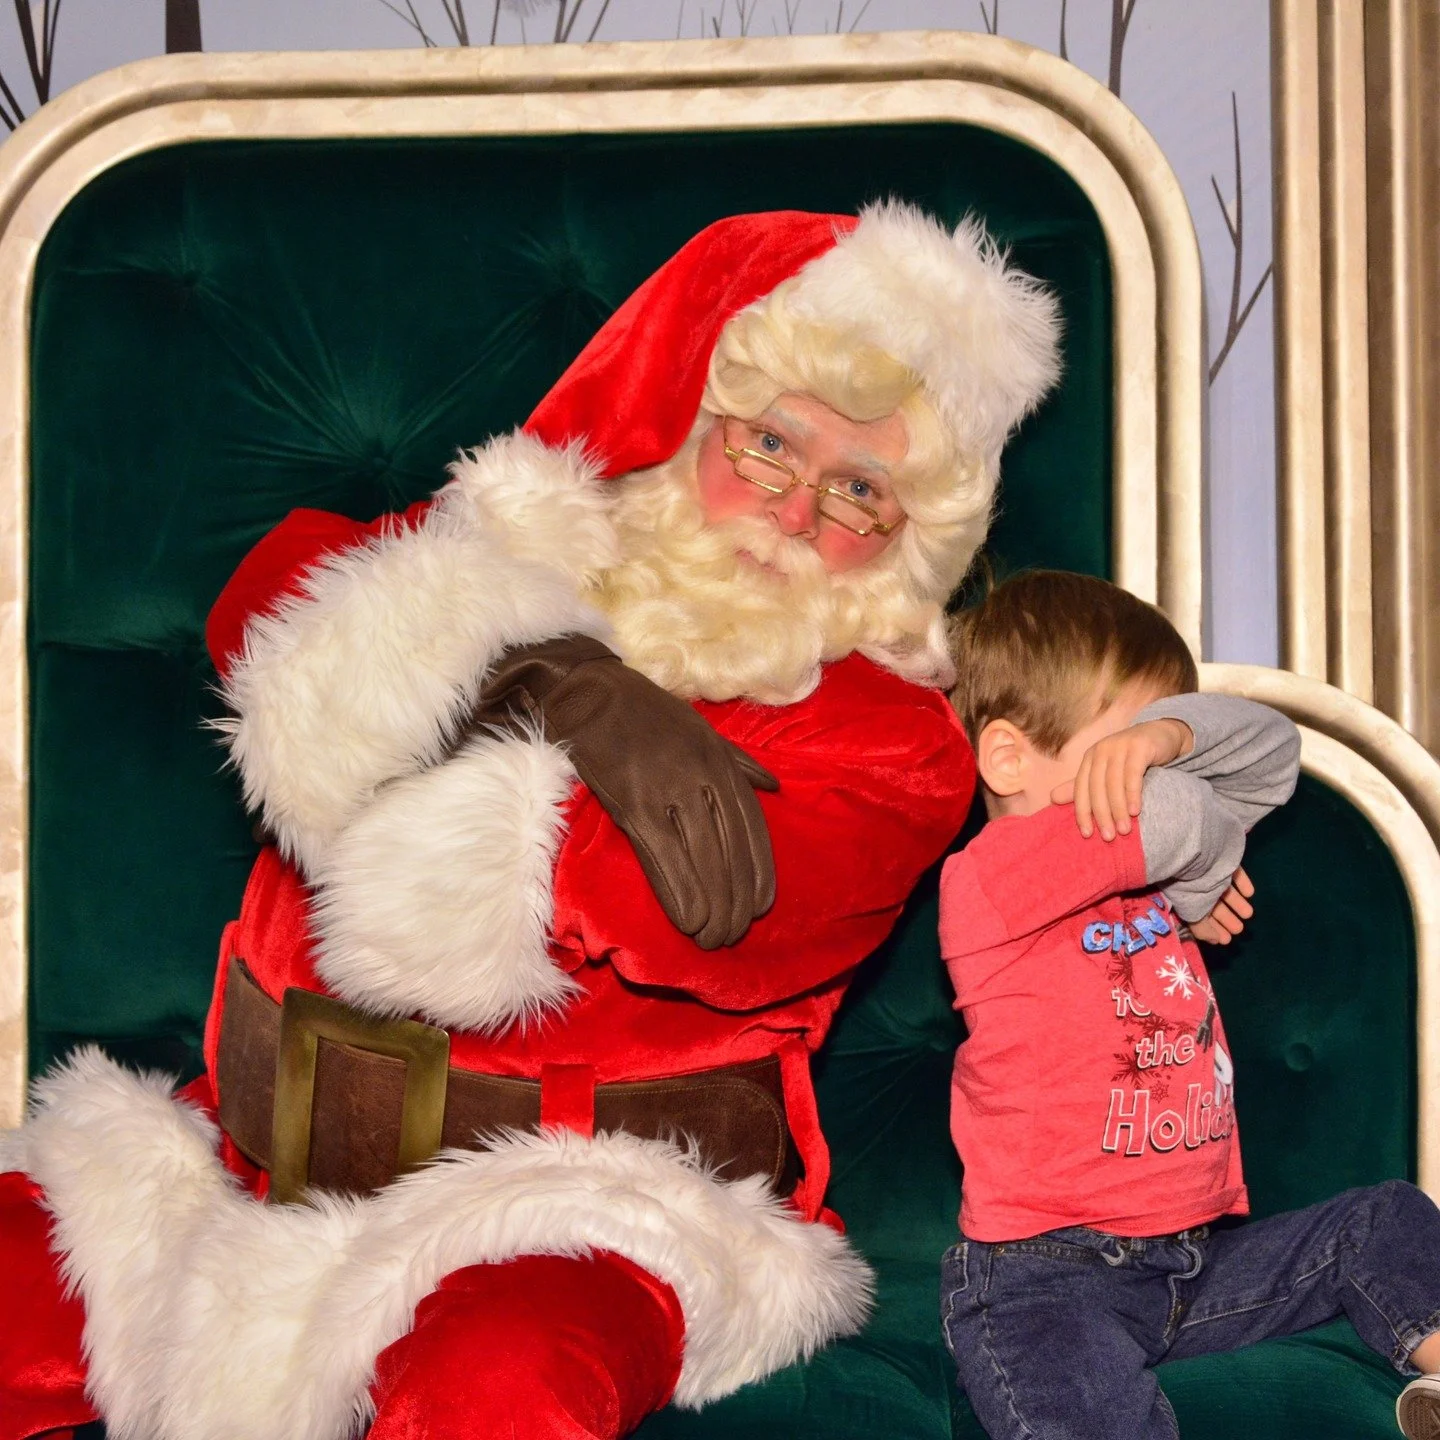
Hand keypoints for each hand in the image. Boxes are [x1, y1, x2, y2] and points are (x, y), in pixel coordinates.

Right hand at [468, 635, 777, 949]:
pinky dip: (679, 891)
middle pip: (731, 850)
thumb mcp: (702, 729)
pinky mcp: (633, 803)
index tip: (761, 907)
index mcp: (721, 762)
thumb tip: (773, 787)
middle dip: (736, 899)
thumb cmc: (644, 714)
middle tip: (734, 934)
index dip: (759, 871)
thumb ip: (739, 761)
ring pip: (703, 858)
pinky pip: (663, 856)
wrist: (587, 692)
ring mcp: (669, 790)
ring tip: (713, 936)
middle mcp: (702, 777)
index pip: (751, 827)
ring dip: (712, 905)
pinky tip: (687, 918)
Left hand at [1050, 718, 1193, 839]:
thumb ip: (1083, 786)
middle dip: (1101, 814)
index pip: (1081, 788)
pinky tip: (1135, 811)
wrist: (1161, 735)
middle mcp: (1101, 750)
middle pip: (1096, 787)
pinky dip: (1132, 794)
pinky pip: (1133, 774)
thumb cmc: (1131, 758)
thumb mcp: (1107, 772)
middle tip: (1108, 837)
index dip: (1082, 812)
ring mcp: (1119, 746)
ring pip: (1114, 783)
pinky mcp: (1139, 746)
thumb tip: (1052, 798)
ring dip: (1118, 809)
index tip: (1087, 834)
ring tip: (1124, 830)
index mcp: (1089, 758)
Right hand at [1187, 868, 1254, 944]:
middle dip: (1226, 919)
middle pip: (1214, 904)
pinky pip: (1236, 874)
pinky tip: (1250, 894)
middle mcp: (1198, 886)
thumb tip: (1216, 940)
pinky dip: (1243, 884)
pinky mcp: (1225, 861)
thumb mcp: (1192, 911)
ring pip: (1226, 891)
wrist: (1193, 853)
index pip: (1200, 915)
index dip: (1211, 928)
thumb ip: (1202, 928)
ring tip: (1248, 915)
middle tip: (1237, 930)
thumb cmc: (1190, 885)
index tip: (1223, 940)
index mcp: (1187, 897)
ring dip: (1237, 904)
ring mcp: (1212, 872)